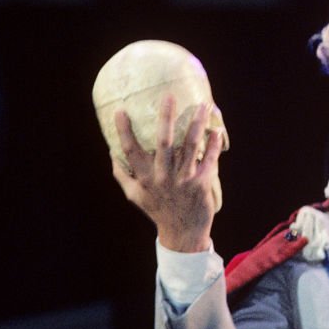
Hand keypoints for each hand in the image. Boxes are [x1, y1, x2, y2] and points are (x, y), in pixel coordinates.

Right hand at [111, 95, 223, 252]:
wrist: (183, 233)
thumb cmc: (157, 210)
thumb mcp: (135, 195)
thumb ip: (122, 174)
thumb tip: (112, 153)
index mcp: (144, 178)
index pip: (130, 151)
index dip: (124, 131)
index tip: (121, 110)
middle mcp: (163, 177)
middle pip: (163, 143)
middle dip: (166, 118)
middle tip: (169, 96)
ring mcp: (184, 179)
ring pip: (191, 146)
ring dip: (197, 124)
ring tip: (204, 105)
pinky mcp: (202, 183)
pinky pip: (210, 159)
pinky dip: (214, 144)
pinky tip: (217, 131)